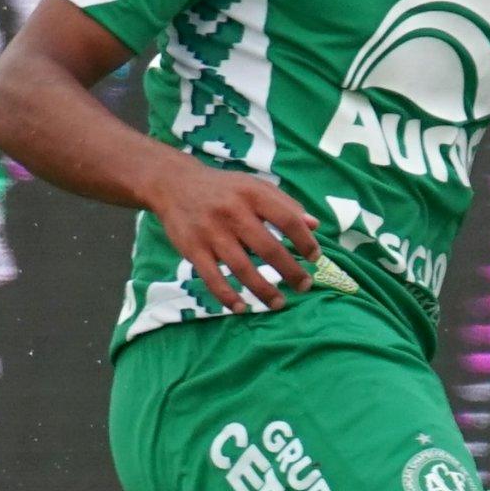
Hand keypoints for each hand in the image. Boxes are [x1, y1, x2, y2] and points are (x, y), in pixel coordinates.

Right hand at [151, 164, 322, 312]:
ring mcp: (211, 232)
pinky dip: (227, 296)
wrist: (175, 183)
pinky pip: (212, 278)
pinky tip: (241, 307)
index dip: (305, 240)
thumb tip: (315, 225)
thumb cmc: (224, 189)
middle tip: (304, 286)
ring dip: (264, 289)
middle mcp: (233, 212)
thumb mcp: (254, 186)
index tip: (314, 258)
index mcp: (253, 194)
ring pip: (242, 268)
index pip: (287, 219)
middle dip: (290, 271)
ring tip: (279, 303)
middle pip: (268, 248)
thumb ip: (285, 204)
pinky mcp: (193, 249)